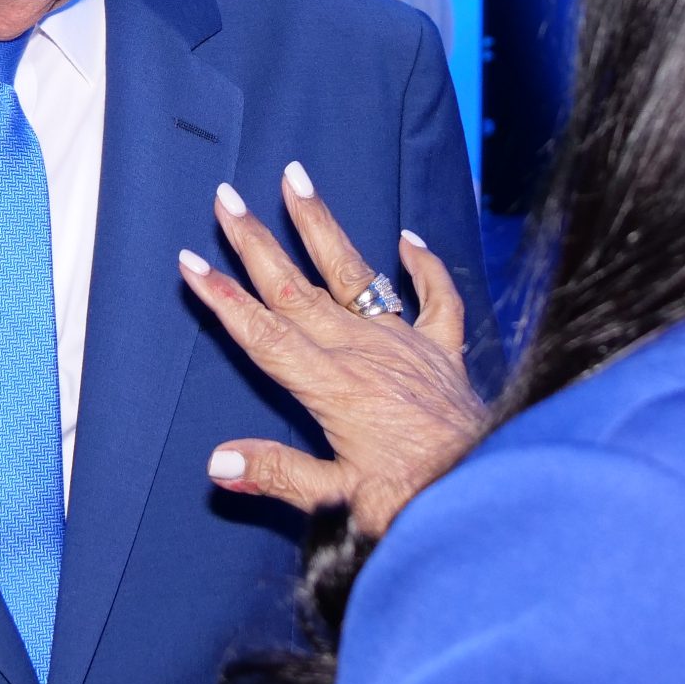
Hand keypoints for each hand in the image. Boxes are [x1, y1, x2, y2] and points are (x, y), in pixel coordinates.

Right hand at [179, 162, 486, 538]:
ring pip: (354, 274)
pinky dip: (424, 266)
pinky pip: (436, 299)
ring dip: (321, 227)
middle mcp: (364, 353)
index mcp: (332, 388)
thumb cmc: (417, 501)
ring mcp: (406, 345)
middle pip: (297, 289)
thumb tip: (218, 463)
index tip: (192, 262)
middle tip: (226, 198)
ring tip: (297, 180)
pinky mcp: (443, 352)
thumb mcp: (342, 503)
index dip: (225, 299)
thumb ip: (280, 475)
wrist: (492, 491)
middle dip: (256, 243)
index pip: (265, 335)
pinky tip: (409, 238)